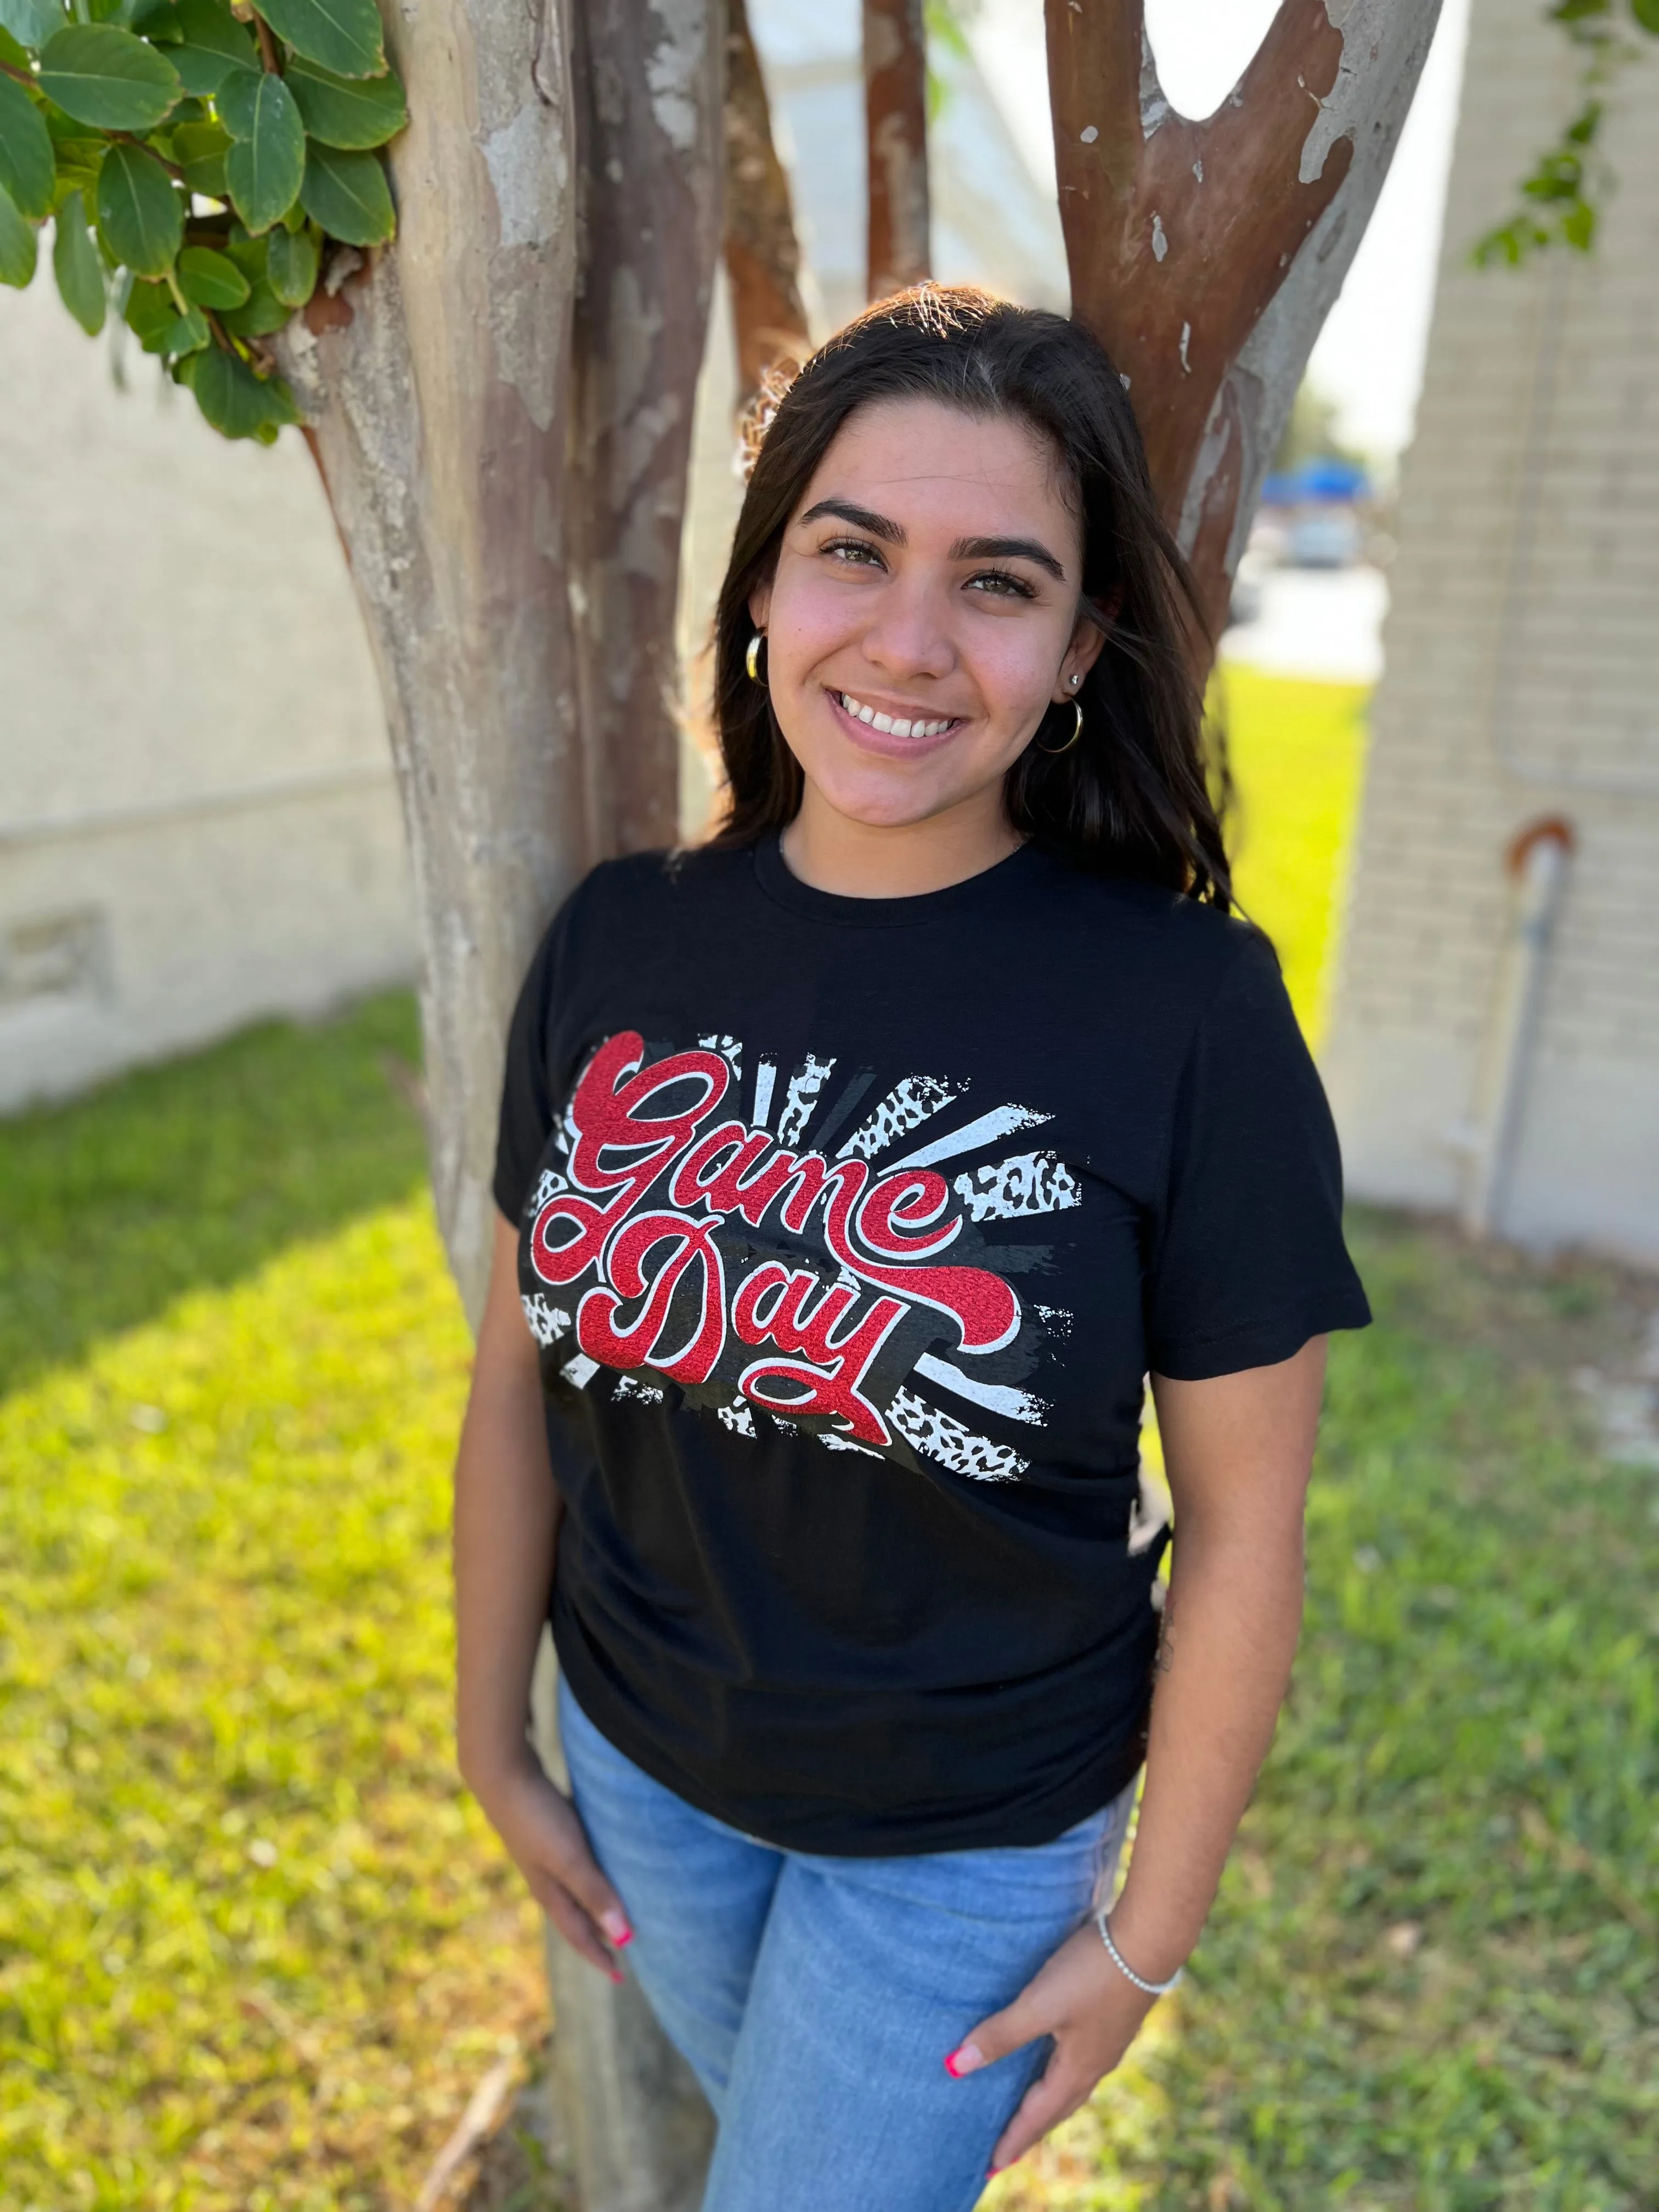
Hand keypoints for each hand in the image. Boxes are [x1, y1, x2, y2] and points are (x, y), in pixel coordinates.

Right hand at [466, 1748, 633, 1979]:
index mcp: (550, 1891)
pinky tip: (599, 1861)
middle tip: (622, 1948)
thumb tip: (624, 1938)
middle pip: (577, 1915)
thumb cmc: (537, 1817)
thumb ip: (595, 1894)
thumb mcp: (569, 1859)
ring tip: (614, 1910)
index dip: (600, 1955)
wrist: (501, 1772)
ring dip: (594, 1903)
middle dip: (598, 1934)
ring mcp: (543, 1853)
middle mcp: (546, 1878)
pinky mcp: (546, 1828)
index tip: (621, 1976)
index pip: (580, 1934)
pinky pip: (574, 1862)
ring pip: (574, 1889)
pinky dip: (589, 1874)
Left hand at [944, 1921, 1157, 2173]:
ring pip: (1071, 2085)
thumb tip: (956, 2067)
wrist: (1148, 1940)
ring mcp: (1107, 2042)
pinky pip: (1081, 2062)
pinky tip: (1058, 2056)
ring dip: (1048, 2102)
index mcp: (1076, 2070)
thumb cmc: (1091, 1973)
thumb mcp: (1040, 2004)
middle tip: (1008, 2148)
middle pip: (1056, 2108)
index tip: (990, 2166)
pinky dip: (1061, 2073)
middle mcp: (1095, 2064)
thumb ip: (1001, 2034)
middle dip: (1031, 2129)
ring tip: (1030, 2108)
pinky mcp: (1113, 2019)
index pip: (1036, 2116)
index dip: (1012, 2139)